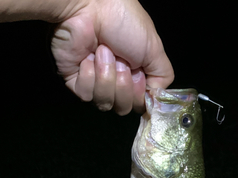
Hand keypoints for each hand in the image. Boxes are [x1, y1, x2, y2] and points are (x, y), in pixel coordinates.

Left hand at [51, 0, 173, 114]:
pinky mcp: (75, 82)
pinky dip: (89, 75)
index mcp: (135, 75)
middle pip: (123, 108)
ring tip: (103, 52)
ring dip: (106, 75)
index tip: (139, 74)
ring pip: (105, 103)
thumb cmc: (124, 22)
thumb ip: (162, 78)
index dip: (140, 94)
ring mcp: (95, 83)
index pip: (139, 104)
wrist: (91, 7)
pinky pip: (86, 95)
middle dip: (124, 84)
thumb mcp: (155, 50)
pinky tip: (87, 57)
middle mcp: (116, 82)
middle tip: (121, 59)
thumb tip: (155, 100)